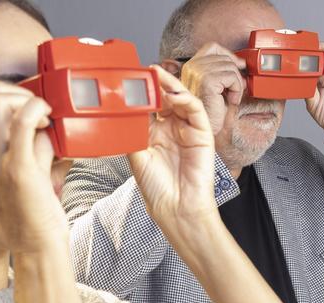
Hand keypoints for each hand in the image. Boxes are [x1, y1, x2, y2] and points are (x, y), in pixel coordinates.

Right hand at [0, 81, 63, 251]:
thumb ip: (30, 148)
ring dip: (26, 99)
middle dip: (16, 91)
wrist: (36, 247)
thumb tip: (48, 127)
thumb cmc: (34, 213)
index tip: (31, 111)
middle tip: (40, 111)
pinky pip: (23, 121)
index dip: (7, 96)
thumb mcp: (23, 173)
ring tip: (45, 118)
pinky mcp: (17, 169)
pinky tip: (49, 119)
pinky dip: (38, 109)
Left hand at [128, 67, 218, 240]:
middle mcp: (172, 129)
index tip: (130, 79)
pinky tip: (172, 96)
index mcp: (155, 134)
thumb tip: (120, 109)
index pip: (150, 105)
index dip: (142, 92)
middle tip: (145, 71)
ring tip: (157, 77)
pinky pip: (196, 111)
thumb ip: (131, 131)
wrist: (176, 209)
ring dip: (170, 86)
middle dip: (156, 83)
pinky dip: (185, 99)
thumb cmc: (158, 189)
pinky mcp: (203, 134)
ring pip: (182, 100)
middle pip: (166, 98)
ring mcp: (188, 130)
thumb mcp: (136, 155)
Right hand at [178, 43, 245, 138]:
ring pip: (230, 66)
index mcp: (191, 66)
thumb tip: (243, 61)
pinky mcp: (206, 81)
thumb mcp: (219, 85)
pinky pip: (231, 76)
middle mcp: (191, 67)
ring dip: (237, 84)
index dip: (228, 55)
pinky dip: (237, 89)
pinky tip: (230, 100)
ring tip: (230, 97)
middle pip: (224, 56)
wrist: (207, 130)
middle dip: (235, 73)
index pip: (213, 47)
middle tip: (235, 90)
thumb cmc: (213, 111)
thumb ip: (224, 70)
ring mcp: (197, 73)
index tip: (237, 67)